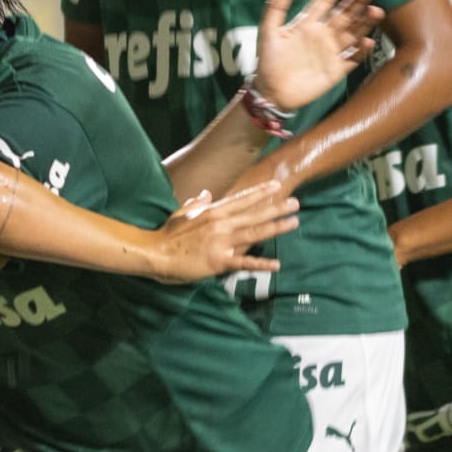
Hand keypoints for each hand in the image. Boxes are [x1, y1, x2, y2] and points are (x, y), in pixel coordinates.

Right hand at [152, 180, 298, 282]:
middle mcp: (221, 223)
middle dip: (276, 208)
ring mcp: (221, 242)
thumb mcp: (182, 213)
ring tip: (293, 223)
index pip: (241, 199)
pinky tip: (276, 265)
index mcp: (213, 211)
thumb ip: (197, 202)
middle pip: (254, 214)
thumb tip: (206, 193)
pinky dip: (261, 264)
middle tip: (295, 203)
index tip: (275, 186)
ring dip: (276, 228)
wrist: (156, 252)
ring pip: (254, 233)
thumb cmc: (168, 233)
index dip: (260, 192)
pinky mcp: (219, 261)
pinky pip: (244, 262)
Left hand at [252, 0, 381, 112]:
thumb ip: (275, 9)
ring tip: (376, 10)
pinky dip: (361, 50)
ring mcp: (332, 52)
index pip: (324, 0)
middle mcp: (323, 34)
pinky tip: (369, 40)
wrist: (271, 93)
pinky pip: (353, 58)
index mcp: (307, 23)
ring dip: (364, 22)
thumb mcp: (268, 33)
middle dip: (356, 1)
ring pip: (352, 33)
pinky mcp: (336, 70)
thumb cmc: (268, 62)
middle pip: (344, 14)